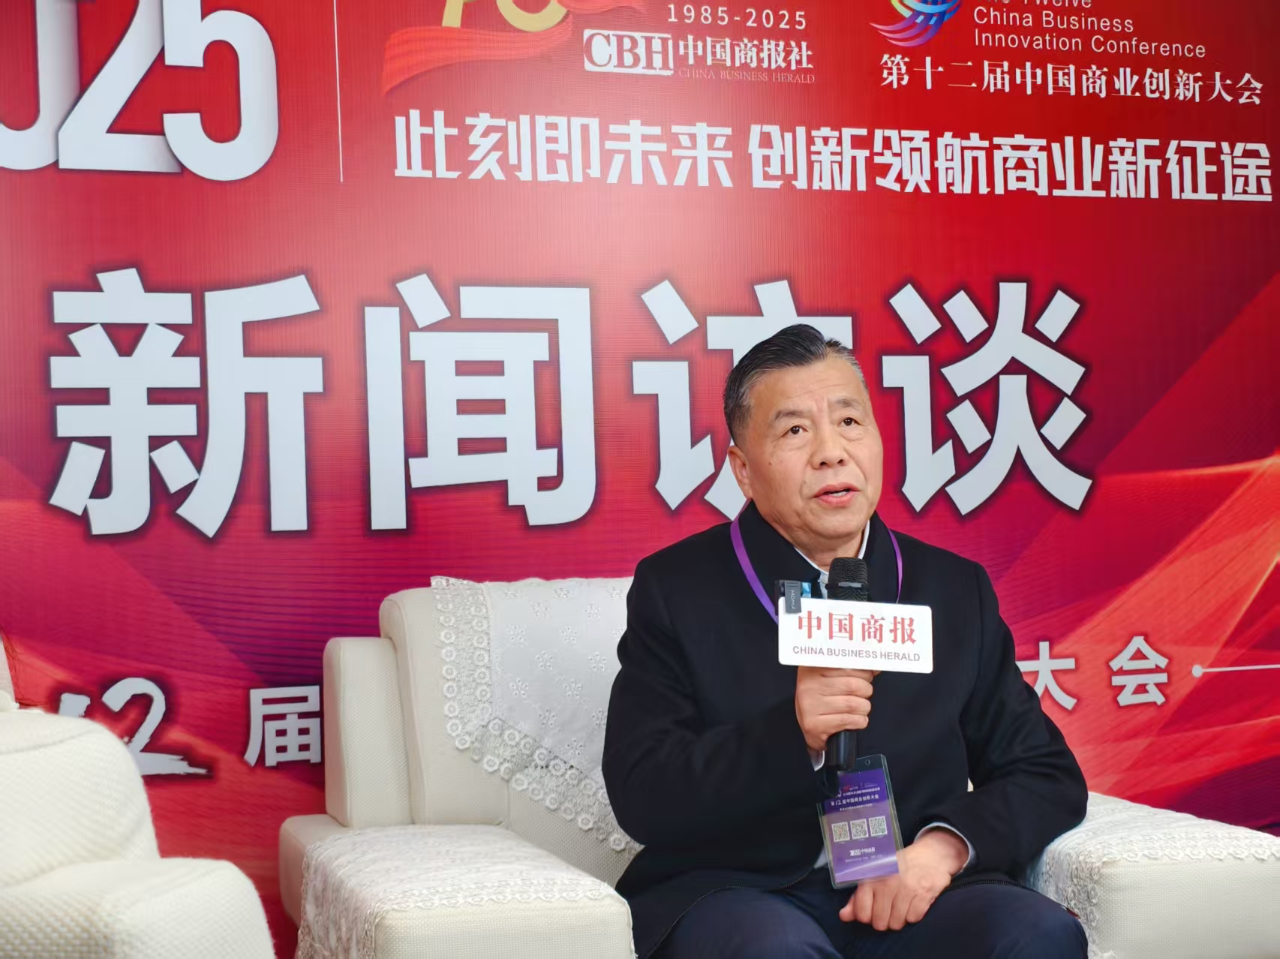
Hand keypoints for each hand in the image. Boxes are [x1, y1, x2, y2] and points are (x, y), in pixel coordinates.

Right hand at [794, 667, 874, 752]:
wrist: (808, 726)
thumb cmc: (822, 700)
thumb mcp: (830, 678)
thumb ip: (851, 669)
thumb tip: (874, 668)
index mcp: (811, 668)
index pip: (847, 665)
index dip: (863, 672)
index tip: (867, 676)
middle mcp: (808, 685)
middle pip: (853, 685)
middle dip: (865, 690)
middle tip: (862, 693)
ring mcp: (810, 706)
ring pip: (854, 704)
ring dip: (863, 707)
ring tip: (858, 707)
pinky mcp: (815, 725)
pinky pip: (850, 720)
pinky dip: (859, 721)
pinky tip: (853, 719)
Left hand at [839, 829, 967, 930]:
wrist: (930, 855)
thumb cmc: (898, 868)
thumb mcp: (875, 876)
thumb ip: (857, 898)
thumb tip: (843, 916)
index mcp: (871, 877)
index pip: (862, 913)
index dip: (867, 916)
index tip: (873, 908)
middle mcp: (887, 883)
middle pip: (880, 923)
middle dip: (884, 919)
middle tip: (889, 907)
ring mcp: (906, 888)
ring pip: (897, 924)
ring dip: (899, 919)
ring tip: (901, 904)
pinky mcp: (923, 894)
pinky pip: (913, 919)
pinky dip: (913, 915)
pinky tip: (913, 902)